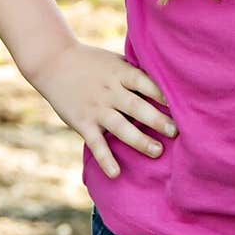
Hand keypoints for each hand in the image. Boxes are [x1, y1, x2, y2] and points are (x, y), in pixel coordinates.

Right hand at [29, 40, 176, 178]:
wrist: (54, 62)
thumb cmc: (92, 61)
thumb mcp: (115, 61)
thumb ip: (135, 73)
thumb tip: (166, 83)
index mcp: (120, 73)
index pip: (145, 83)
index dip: (162, 94)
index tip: (180, 105)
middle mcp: (110, 91)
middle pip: (137, 107)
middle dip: (158, 120)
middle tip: (176, 132)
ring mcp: (96, 108)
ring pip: (121, 127)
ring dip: (140, 141)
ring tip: (158, 152)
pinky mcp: (83, 123)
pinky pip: (96, 144)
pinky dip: (105, 159)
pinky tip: (116, 173)